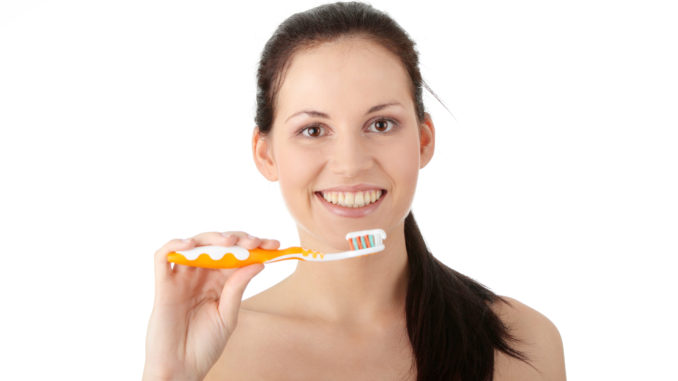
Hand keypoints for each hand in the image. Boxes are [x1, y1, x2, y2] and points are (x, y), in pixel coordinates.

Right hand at [142, 231, 279, 380]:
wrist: (181, 369)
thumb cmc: (204, 346)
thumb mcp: (227, 316)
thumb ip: (237, 289)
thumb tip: (258, 263)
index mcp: (219, 282)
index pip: (237, 255)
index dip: (254, 246)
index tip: (274, 245)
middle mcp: (200, 276)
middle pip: (216, 245)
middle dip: (237, 239)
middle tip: (252, 242)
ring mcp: (181, 278)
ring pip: (193, 245)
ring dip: (211, 238)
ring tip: (229, 242)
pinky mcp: (163, 286)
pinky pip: (163, 257)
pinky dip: (175, 245)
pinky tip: (191, 245)